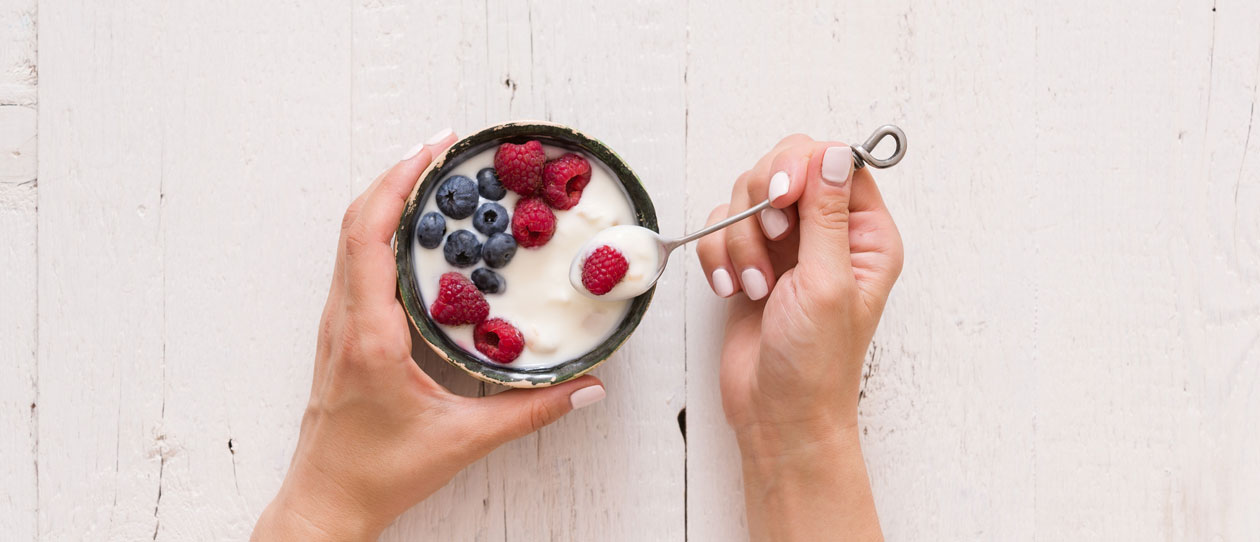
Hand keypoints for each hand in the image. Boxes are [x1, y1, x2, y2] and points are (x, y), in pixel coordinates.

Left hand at [252, 130, 606, 540]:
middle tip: (444, 149)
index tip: (435, 151)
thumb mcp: (464, 440)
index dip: (399, 184)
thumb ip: (532, 412)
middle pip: (356, 222)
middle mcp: (346, 319)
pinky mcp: (343, 334)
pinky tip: (416, 234)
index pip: (371, 235)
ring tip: (432, 179)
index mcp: (371, 334)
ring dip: (385, 199)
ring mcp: (338, 324)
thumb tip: (587, 388)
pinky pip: (355, 264)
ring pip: (350, 240)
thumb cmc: (380, 472)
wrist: (328, 500)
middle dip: (398, 176)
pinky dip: (380, 231)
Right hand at [695, 134, 902, 540]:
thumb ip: (827, 214)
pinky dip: (718, 255)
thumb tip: (832, 153)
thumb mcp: (827, 283)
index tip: (781, 195)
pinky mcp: (750, 261)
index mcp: (865, 234)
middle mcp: (828, 233)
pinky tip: (731, 290)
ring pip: (747, 196)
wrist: (777, 415)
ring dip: (739, 238)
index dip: (802, 166)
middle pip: (786, 167)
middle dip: (762, 202)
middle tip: (772, 240)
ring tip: (754, 285)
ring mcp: (787, 246)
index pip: (835, 162)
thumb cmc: (815, 363)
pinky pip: (721, 228)